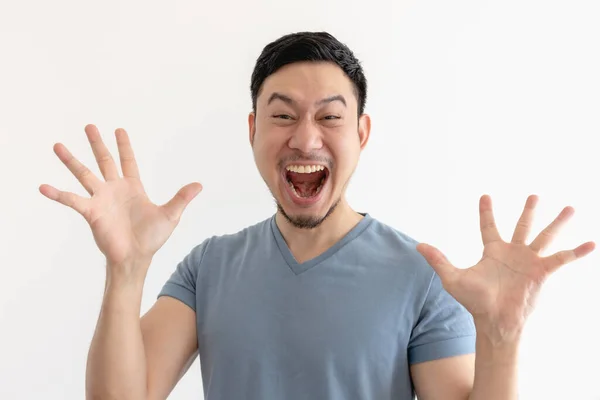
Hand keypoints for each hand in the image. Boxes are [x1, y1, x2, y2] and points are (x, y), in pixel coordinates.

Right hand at [40, 124, 201, 277]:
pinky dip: (58, 194)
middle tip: (89, 126)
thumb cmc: (151, 239)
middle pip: (104, 161)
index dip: (124, 146)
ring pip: (84, 174)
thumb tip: (199, 185)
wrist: (135, 258)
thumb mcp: (170, 215)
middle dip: (97, 144)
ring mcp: (101, 199)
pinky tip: (43, 187)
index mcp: (133, 188)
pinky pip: (71, 200)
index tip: (119, 129)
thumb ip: (182, 198)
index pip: (128, 161)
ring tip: (57, 146)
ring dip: (71, 161)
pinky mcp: (91, 212)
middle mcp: (114, 190)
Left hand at [416, 195, 594, 343]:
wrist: (493, 321)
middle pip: (523, 226)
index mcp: (492, 251)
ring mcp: (529, 262)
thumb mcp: (453, 277)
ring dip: (557, 223)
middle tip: (534, 195)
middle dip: (529, 211)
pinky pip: (562, 258)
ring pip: (545, 236)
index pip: (489, 226)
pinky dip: (577, 251)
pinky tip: (592, 242)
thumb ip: (438, 259)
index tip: (485, 196)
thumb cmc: (474, 302)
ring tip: (570, 208)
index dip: (486, 212)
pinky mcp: (542, 272)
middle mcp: (513, 253)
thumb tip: (418, 245)